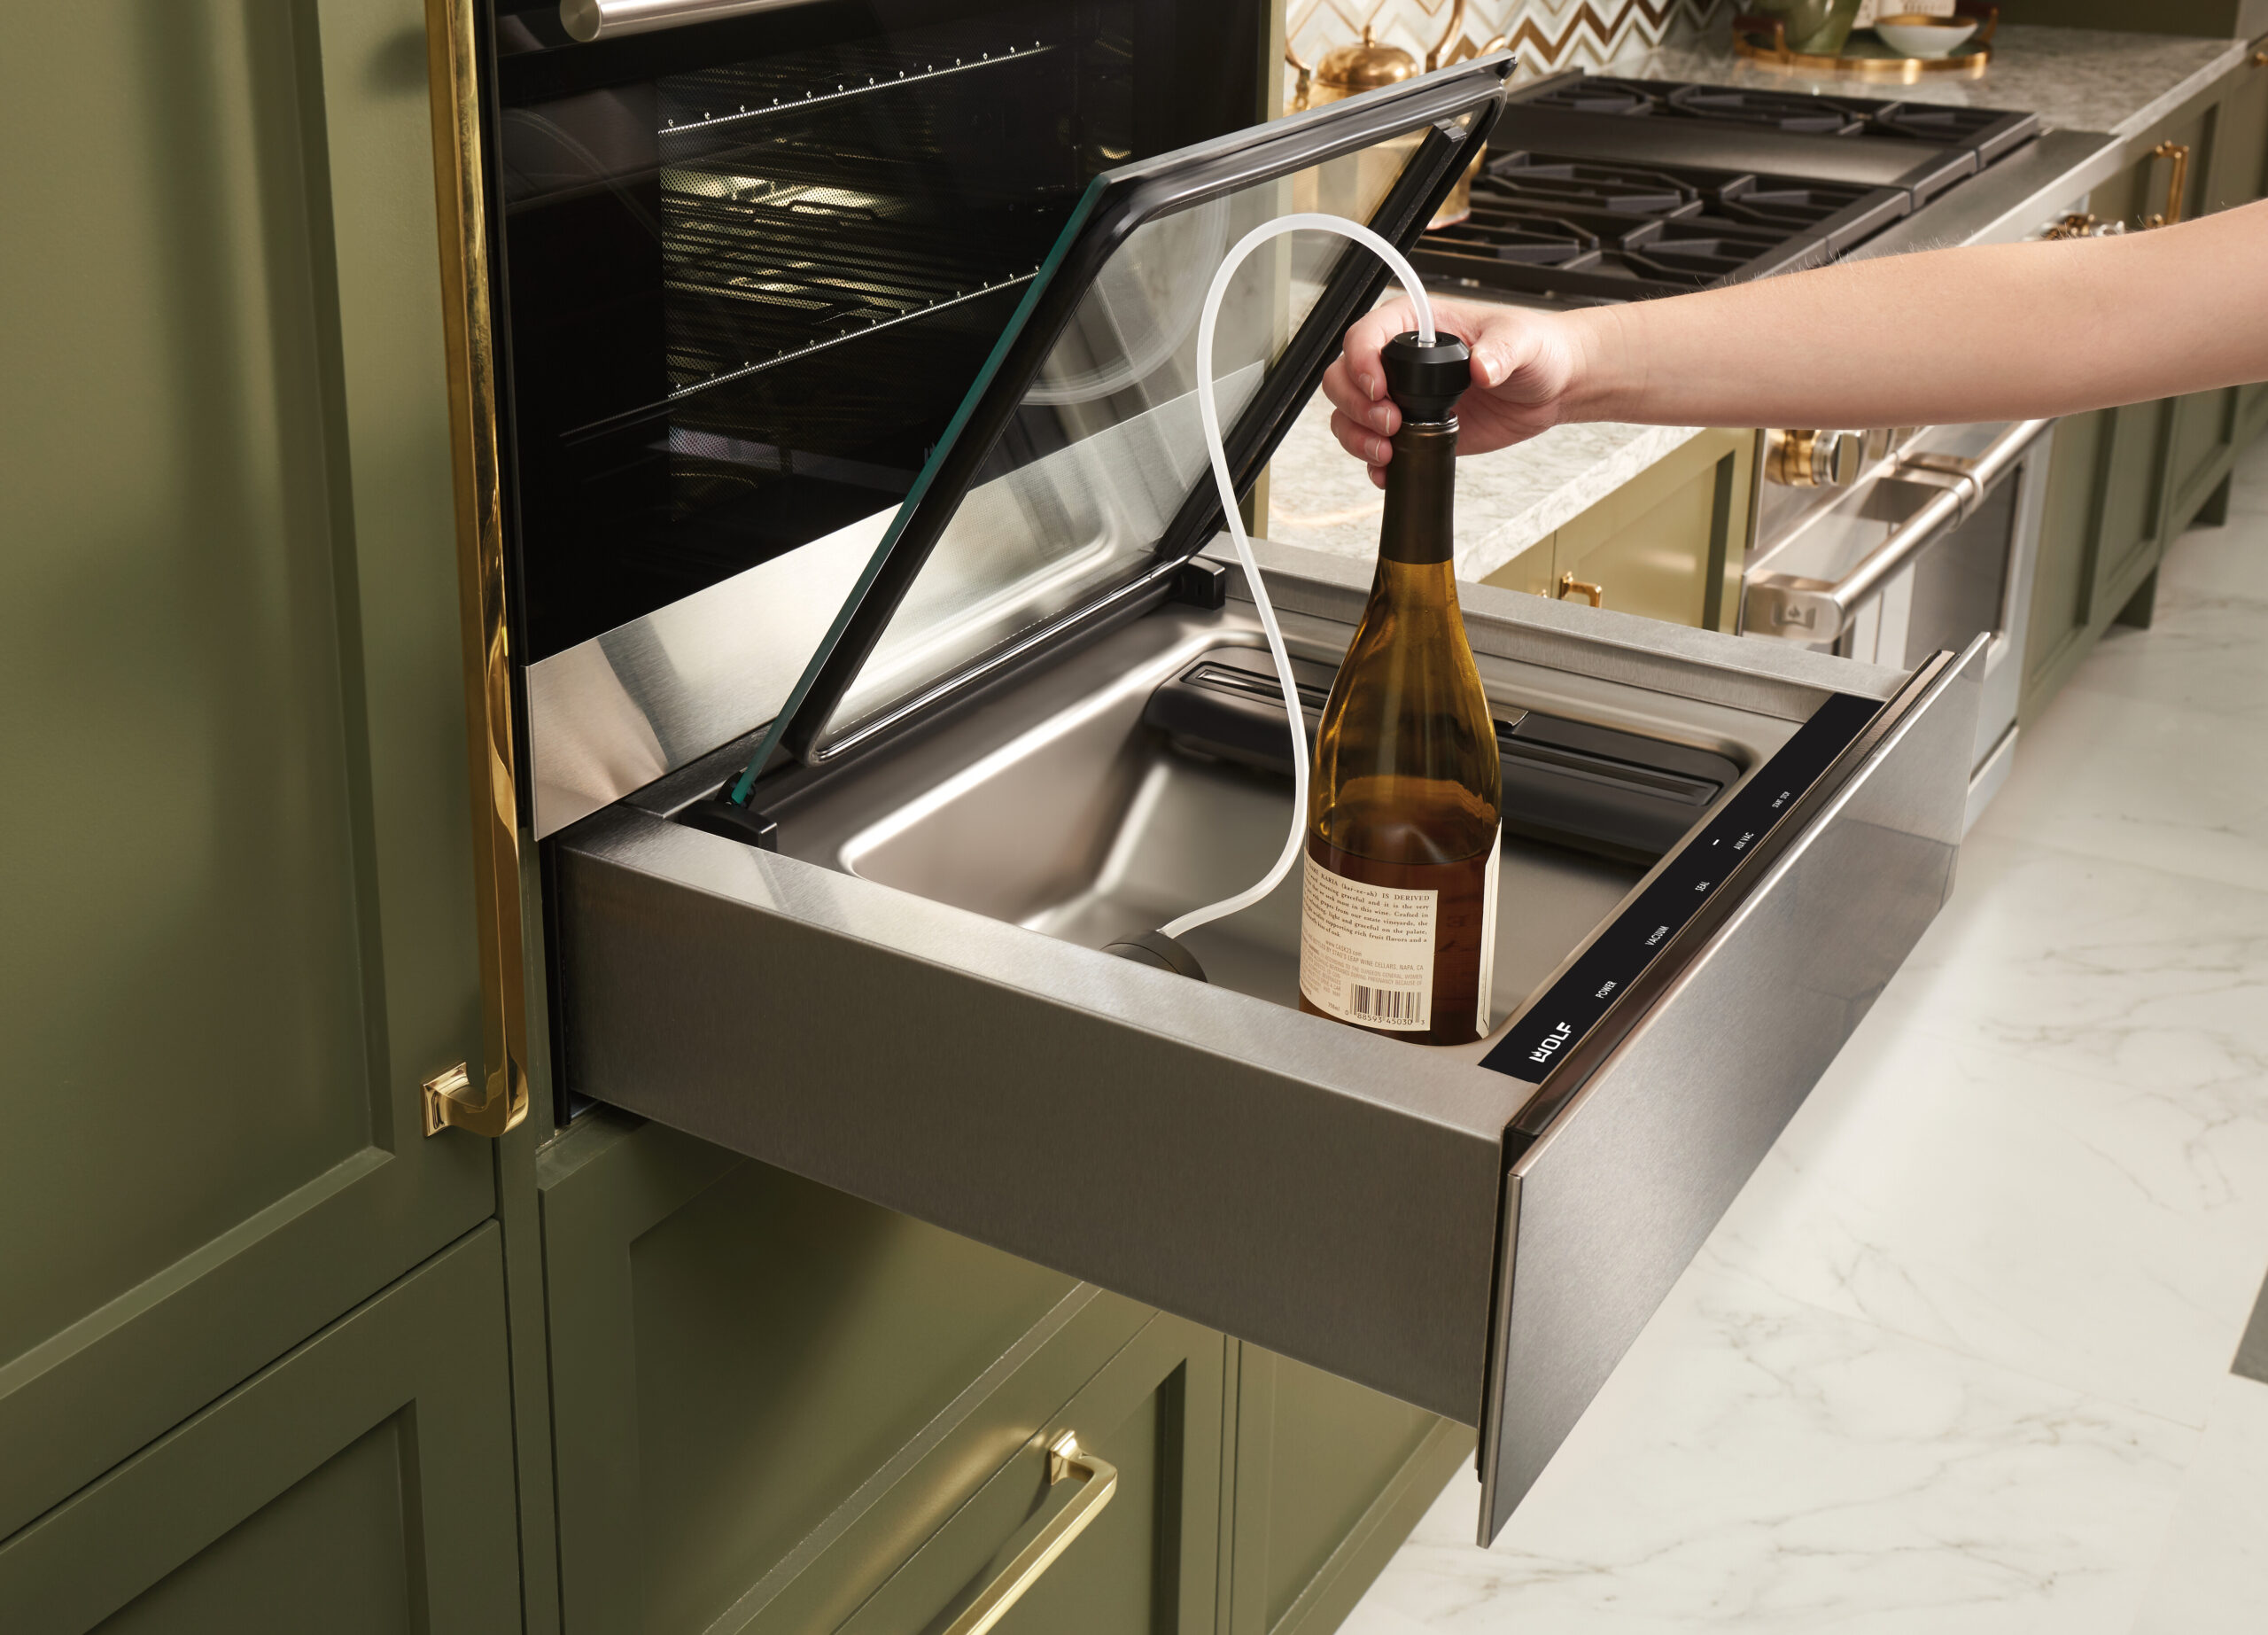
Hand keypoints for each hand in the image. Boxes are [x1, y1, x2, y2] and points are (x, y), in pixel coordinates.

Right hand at [1320, 296, 1582, 486]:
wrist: (1550, 387)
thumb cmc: (1535, 349)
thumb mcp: (1521, 341)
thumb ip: (1501, 350)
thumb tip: (1482, 368)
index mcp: (1416, 325)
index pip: (1365, 336)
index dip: (1361, 362)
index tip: (1379, 388)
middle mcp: (1400, 361)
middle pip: (1343, 378)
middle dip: (1356, 405)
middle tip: (1390, 423)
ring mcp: (1402, 398)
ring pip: (1348, 414)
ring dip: (1356, 435)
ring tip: (1387, 449)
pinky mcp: (1411, 430)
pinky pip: (1372, 445)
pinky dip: (1371, 461)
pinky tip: (1389, 467)